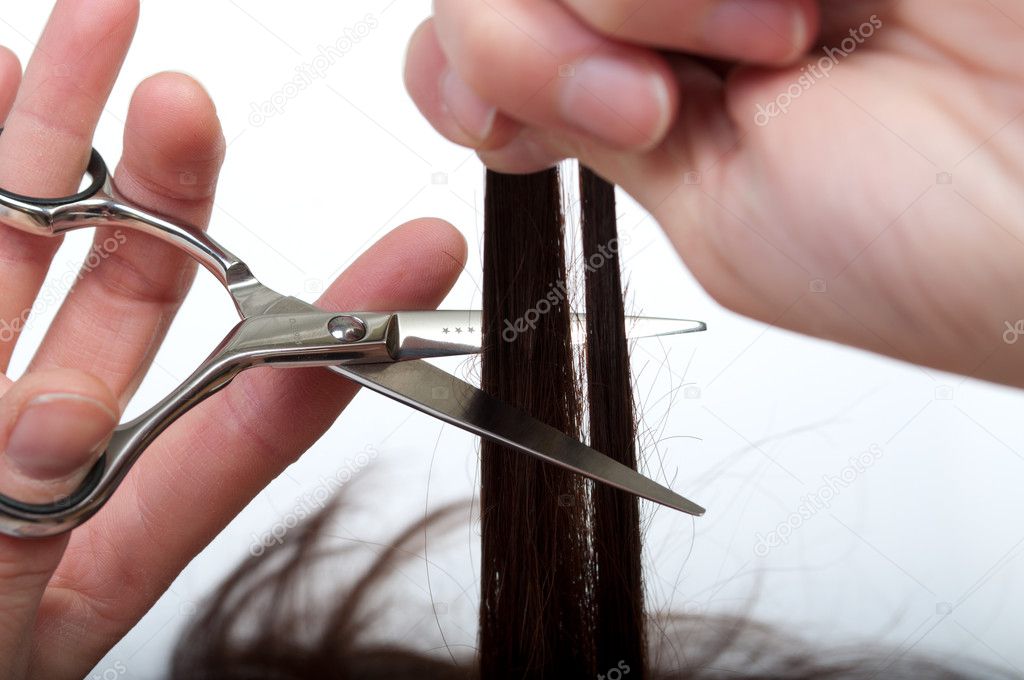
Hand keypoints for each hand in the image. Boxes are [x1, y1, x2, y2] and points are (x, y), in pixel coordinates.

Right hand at [0, 1, 465, 676]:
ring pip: (20, 249)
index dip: (341, 336)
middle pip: (130, 303)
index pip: (249, 421)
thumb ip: (12, 538)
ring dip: (48, 139)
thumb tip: (49, 439)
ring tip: (90, 28)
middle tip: (187, 101)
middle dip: (162, 193)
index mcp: (105, 540)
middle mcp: (40, 451)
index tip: (420, 254)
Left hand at [406, 0, 1023, 385]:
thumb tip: (496, 69)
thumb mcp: (708, 213)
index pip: (472, 36)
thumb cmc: (912, 245)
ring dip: (637, 1)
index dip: (458, 67)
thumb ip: (593, 125)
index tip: (507, 128)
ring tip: (773, 50)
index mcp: (644, 92)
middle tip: (642, 109)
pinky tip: (796, 11)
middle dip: (525, 42)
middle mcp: (676, 3)